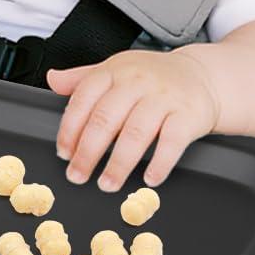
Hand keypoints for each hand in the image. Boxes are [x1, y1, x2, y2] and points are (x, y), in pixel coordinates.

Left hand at [47, 49, 221, 191]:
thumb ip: (82, 78)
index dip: (70, 127)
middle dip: (88, 152)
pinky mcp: (189, 115)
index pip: (85, 98)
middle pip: (106, 118)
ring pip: (136, 132)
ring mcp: (164, 97)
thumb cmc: (153, 77)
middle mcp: (138, 81)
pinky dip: (159, 163)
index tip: (63, 152)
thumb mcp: (116, 70)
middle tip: (77, 175)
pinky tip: (149, 179)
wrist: (202, 76)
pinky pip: (172, 141)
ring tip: (107, 184)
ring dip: (118, 163)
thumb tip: (52, 80)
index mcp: (116, 70)